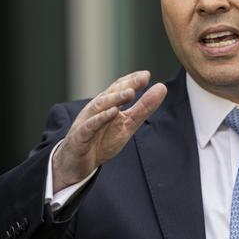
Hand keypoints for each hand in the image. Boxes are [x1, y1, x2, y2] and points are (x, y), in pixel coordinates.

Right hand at [52, 71, 166, 192]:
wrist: (77, 163)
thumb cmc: (102, 140)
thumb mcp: (128, 124)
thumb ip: (144, 107)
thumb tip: (161, 88)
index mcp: (107, 105)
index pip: (119, 88)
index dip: (132, 80)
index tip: (147, 74)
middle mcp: (96, 109)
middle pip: (111, 93)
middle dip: (127, 85)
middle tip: (142, 78)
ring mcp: (87, 121)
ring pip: (100, 106)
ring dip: (115, 98)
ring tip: (130, 92)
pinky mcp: (80, 136)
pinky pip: (90, 125)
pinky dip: (100, 118)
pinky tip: (113, 113)